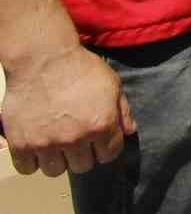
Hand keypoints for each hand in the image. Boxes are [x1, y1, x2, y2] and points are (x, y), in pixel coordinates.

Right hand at [2, 46, 135, 176]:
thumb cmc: (81, 67)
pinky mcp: (21, 143)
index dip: (106, 148)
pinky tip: (37, 146)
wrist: (43, 58)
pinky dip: (32, 160)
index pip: (109, 155)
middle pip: (83, 166)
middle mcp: (75, 138)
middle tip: (76, 139)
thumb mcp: (112, 84)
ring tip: (56, 143)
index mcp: (101, 125)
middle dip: (83, 154)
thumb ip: (123, 111)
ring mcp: (47, 142)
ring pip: (56, 170)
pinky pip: (28, 168)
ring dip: (58, 159)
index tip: (100, 141)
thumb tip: (129, 132)